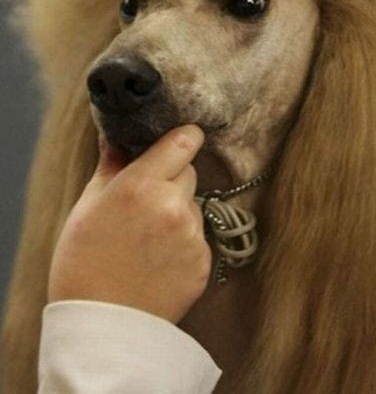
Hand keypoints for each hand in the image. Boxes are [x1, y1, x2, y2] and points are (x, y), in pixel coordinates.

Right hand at [48, 125, 210, 323]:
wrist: (100, 327)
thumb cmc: (83, 263)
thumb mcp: (88, 206)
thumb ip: (111, 165)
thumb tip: (118, 136)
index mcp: (141, 185)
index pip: (185, 140)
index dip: (183, 137)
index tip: (179, 141)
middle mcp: (172, 205)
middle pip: (189, 172)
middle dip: (172, 179)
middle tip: (146, 202)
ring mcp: (191, 235)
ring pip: (193, 206)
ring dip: (178, 213)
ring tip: (147, 239)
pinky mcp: (203, 263)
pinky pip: (198, 238)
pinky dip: (184, 244)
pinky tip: (158, 261)